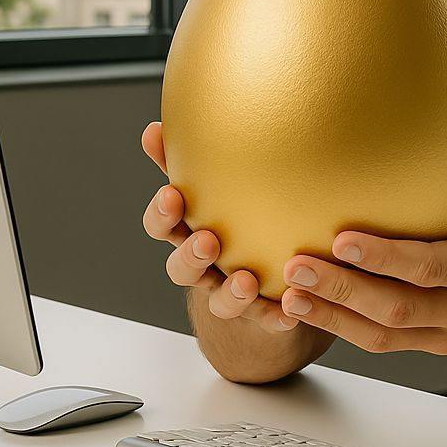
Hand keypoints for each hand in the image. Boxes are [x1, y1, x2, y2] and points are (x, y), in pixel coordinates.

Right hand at [141, 122, 298, 333]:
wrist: (263, 287)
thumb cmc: (234, 224)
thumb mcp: (212, 190)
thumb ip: (187, 161)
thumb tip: (157, 125)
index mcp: (189, 233)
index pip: (162, 225)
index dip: (162, 214)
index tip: (172, 195)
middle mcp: (205, 267)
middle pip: (182, 268)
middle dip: (190, 256)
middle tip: (207, 240)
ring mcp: (231, 295)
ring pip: (221, 301)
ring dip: (231, 293)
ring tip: (247, 281)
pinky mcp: (262, 315)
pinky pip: (267, 321)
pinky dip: (274, 318)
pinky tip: (289, 312)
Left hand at [275, 115, 446, 356]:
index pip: (432, 266)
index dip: (385, 257)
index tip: (343, 238)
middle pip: (397, 307)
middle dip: (341, 289)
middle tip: (295, 265)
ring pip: (384, 334)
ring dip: (331, 315)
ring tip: (288, 292)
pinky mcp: (437, 346)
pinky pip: (385, 344)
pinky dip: (344, 329)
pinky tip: (310, 310)